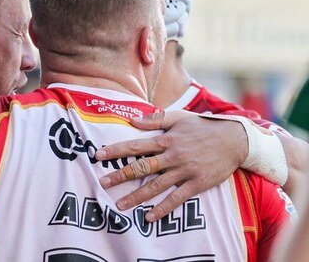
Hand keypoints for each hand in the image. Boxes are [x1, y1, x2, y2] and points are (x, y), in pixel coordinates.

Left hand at [94, 110, 247, 221]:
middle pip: (142, 167)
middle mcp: (173, 156)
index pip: (136, 145)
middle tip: (102, 183)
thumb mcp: (179, 118)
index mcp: (166, 139)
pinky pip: (177, 198)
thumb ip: (155, 120)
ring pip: (156, 186)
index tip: (98, 155)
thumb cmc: (203, 127)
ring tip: (120, 205)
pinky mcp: (197, 184)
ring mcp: (185, 171)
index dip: (116, 150)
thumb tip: (133, 120)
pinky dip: (163, 208)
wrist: (235, 140)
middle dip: (121, 175)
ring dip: (137, 196)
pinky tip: (149, 217)